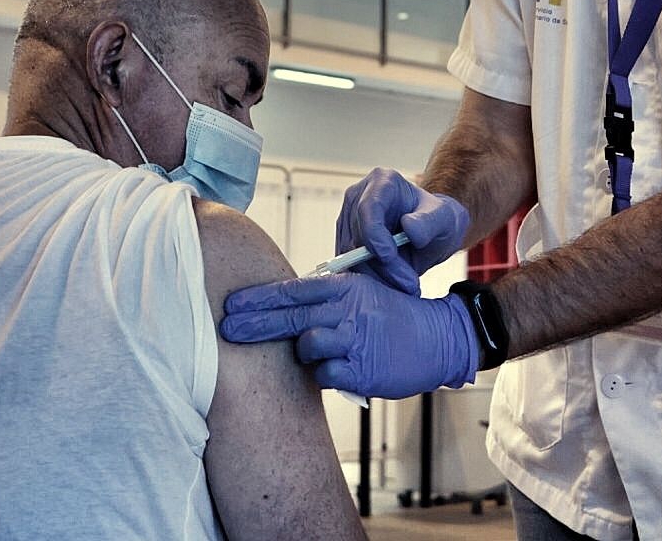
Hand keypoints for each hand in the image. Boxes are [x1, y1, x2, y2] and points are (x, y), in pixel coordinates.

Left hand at [221, 274, 477, 399]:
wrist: (435, 338)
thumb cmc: (390, 316)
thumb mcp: (359, 294)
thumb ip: (323, 299)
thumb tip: (276, 306)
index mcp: (344, 288)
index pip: (292, 291)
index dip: (258, 299)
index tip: (231, 305)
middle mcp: (347, 310)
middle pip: (289, 318)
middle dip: (253, 325)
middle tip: (226, 331)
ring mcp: (355, 340)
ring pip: (307, 347)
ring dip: (305, 353)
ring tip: (323, 352)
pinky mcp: (362, 370)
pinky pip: (325, 375)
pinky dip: (325, 373)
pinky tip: (340, 368)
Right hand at [337, 168, 469, 293]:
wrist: (431, 232)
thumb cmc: (437, 219)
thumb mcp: (444, 218)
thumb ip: (429, 222)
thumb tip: (408, 226)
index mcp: (382, 181)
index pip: (368, 207)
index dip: (374, 234)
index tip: (389, 256)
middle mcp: (359, 197)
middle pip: (358, 236)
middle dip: (382, 264)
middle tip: (409, 282)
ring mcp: (349, 220)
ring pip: (352, 255)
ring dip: (378, 275)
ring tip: (406, 283)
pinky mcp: (346, 242)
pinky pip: (351, 266)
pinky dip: (372, 279)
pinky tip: (394, 283)